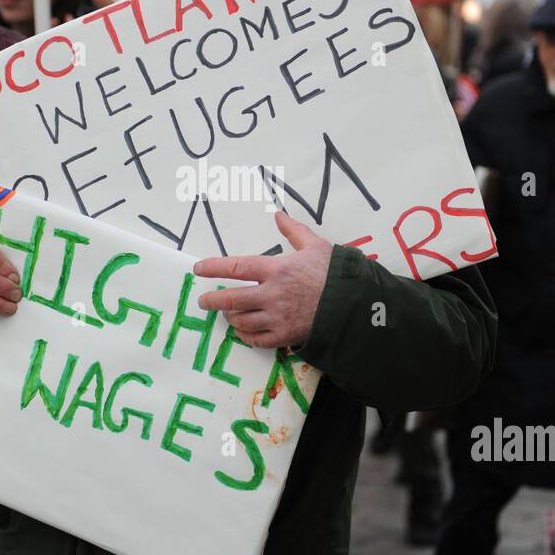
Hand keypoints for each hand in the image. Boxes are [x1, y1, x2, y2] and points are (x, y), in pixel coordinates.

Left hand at [194, 211, 332, 348]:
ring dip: (230, 318)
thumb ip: (294, 231)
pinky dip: (246, 336)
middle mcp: (272, 294)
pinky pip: (257, 340)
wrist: (355, 305)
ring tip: (227, 314)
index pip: (235, 267)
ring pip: (241, 321)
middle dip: (212, 301)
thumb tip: (279, 214)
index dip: (213, 268)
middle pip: (231, 299)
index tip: (198, 269)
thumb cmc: (335, 274)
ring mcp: (277, 317)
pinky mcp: (285, 336)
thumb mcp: (316, 245)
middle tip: (203, 301)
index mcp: (276, 269)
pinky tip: (243, 332)